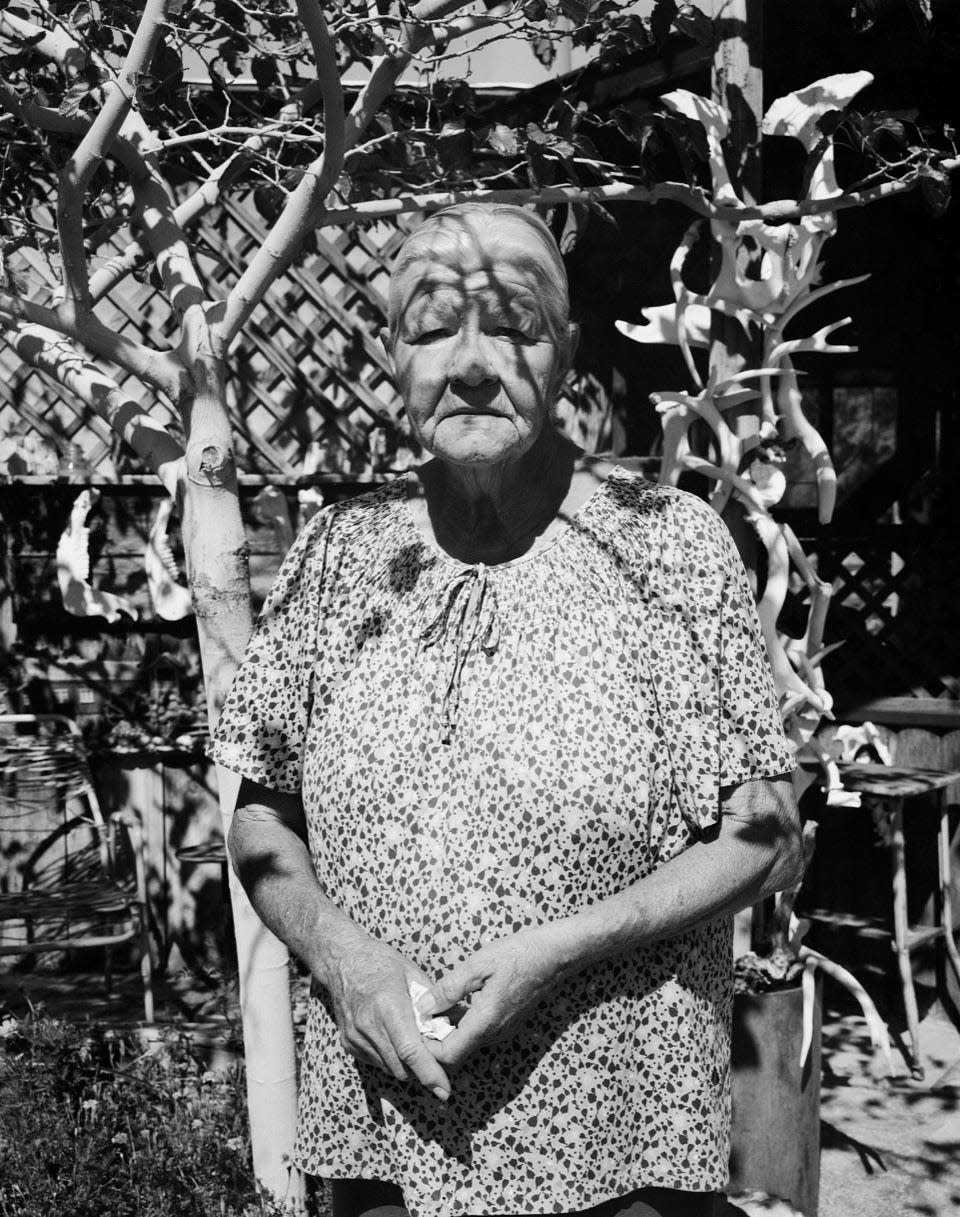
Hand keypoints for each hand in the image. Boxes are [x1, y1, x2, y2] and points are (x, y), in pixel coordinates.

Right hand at [321, 928, 451, 1101]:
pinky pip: (377, 1062)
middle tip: (441, 1062)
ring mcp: (355, 1037)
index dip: (429, 1073)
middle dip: (423, 1071)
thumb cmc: (381, 962)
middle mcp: (368, 1026)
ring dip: (408, 1067)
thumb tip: (456, 1024)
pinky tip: (398, 1040)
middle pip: (401, 1067)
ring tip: (420, 1046)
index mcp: (387, 1005)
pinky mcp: (348, 1044)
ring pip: (390, 1069)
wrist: (341, 960)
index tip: (445, 1090)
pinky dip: (392, 1059)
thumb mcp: (412, 972)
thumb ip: (432, 1002)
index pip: (410, 1050)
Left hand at [417, 926, 570, 1068]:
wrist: (553, 955)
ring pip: (466, 1044)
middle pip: (455, 1053)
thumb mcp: (477, 964)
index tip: (413, 1026)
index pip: (447, 1055)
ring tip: (430, 1007)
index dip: (426, 1047)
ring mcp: (502, 1031)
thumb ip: (448, 988)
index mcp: (485, 1021)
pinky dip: (460, 1025)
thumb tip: (423, 1008)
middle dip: (433, 1040)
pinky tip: (451, 1004)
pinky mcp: (506, 1025)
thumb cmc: (516, 954)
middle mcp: (494, 1034)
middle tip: (417, 1016)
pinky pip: (477, 1034)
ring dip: (446, 1032)